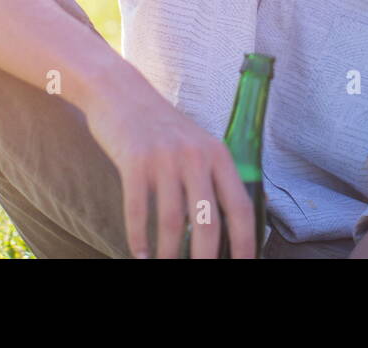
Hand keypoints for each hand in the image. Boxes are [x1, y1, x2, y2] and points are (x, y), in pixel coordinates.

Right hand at [82, 65, 255, 258]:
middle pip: (208, 222)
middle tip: (202, 275)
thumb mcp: (198, 143)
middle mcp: (195, 156)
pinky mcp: (134, 162)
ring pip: (172, 223)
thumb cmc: (161, 126)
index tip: (245, 265)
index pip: (240, 207)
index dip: (245, 243)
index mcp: (218, 155)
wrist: (121, 93)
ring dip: (169, 255)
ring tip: (165, 267)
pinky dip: (138, 238)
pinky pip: (139, 210)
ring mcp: (164, 159)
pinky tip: (139, 253)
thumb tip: (240, 214)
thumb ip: (215, 175)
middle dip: (207, 259)